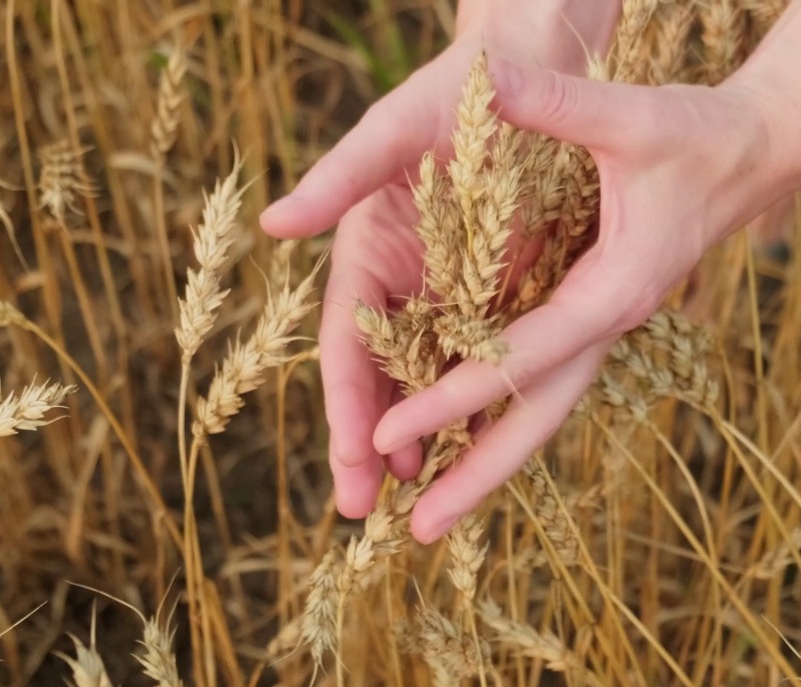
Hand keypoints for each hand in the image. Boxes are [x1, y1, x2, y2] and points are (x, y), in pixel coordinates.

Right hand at [260, 5, 620, 518]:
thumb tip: (272, 223)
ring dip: (417, 435)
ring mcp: (450, 288)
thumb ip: (338, 176)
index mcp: (370, 249)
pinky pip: (479, 357)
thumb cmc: (455, 90)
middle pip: (379, 375)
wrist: (528, 63)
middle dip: (369, 441)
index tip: (351, 462)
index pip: (348, 342)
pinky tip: (474, 447)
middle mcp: (404, 279)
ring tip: (415, 496)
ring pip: (427, 377)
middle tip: (362, 509)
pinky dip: (469, 404)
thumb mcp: (394, 130)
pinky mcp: (498, 287)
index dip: (345, 404)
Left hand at [371, 57, 789, 541]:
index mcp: (614, 291)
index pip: (519, 358)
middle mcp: (608, 324)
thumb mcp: (626, 115)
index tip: (388, 433)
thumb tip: (482, 75)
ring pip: (541, 412)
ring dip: (489, 462)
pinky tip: (460, 440)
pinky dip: (502, 417)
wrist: (759, 150)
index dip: (450, 395)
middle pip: (536, 419)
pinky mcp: (595, 315)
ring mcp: (602, 328)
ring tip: (429, 516)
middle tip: (415, 536)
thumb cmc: (697, 132)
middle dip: (477, 476)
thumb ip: (553, 103)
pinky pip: (543, 382)